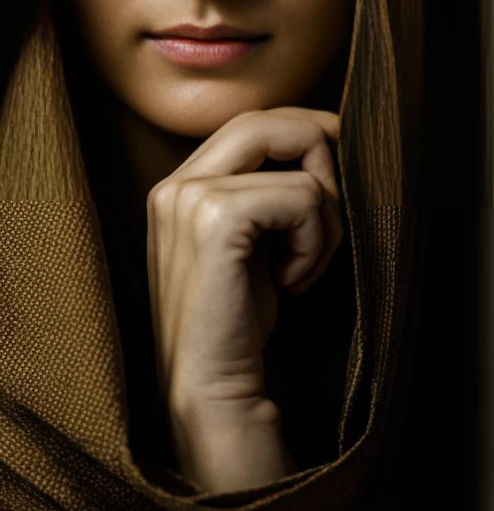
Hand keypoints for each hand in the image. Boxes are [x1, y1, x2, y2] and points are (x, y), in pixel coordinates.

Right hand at [146, 107, 342, 417]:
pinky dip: (315, 242)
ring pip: (299, 165)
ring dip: (323, 221)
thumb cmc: (235, 325)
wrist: (210, 389)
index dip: (301, 133)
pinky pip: (303, 198)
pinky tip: (291, 282)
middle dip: (321, 154)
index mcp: (177, 189)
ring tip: (301, 269)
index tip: (335, 167)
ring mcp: (190, 198)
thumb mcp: (248, 246)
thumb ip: (263, 195)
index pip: (248, 125)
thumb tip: (320, 142)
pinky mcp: (216, 219)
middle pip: (267, 121)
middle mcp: (175, 185)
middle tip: (331, 215)